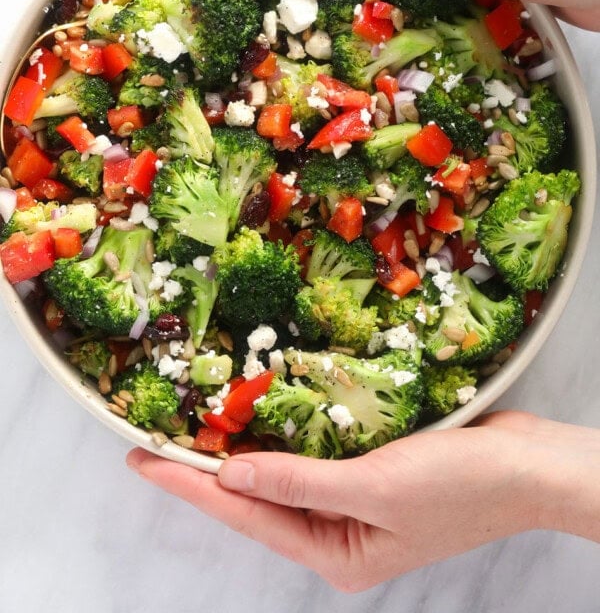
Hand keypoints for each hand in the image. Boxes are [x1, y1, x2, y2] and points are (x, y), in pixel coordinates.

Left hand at [126, 411, 599, 590]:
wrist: (527, 465)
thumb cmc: (462, 486)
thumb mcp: (375, 489)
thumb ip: (300, 481)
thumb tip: (235, 472)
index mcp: (337, 552)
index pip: (248, 514)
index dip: (192, 486)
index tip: (144, 460)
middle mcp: (338, 530)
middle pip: (258, 497)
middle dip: (207, 470)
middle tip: (155, 442)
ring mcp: (354, 498)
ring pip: (283, 472)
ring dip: (243, 448)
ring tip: (191, 428)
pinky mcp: (370, 466)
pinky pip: (313, 450)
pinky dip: (284, 432)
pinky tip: (258, 413)